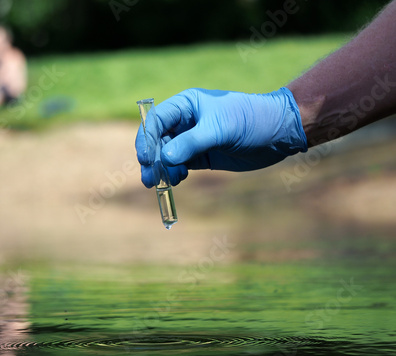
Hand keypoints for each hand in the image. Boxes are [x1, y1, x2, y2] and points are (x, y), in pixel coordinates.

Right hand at [135, 87, 307, 186]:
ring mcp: (192, 139)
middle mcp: (185, 121)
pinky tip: (177, 180)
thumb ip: (191, 143)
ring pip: (166, 155)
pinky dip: (174, 173)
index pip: (156, 120)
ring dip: (161, 169)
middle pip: (157, 140)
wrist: (278, 133)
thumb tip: (164, 157)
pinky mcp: (200, 156)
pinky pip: (179, 165)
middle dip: (151, 159)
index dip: (147, 138)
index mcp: (186, 105)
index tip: (146, 159)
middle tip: (150, 179)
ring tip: (164, 183)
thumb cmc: (250, 120)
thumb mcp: (220, 129)